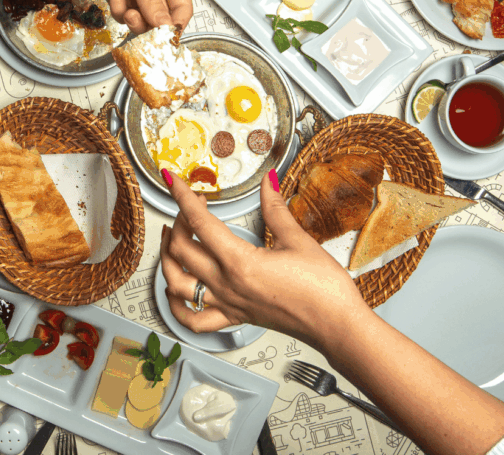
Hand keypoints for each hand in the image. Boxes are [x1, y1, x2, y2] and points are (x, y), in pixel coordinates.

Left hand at [60, 0, 191, 33]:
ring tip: (123, 2)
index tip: (164, 35)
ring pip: (140, 23)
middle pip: (160, 22)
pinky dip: (117, 8)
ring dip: (130, 17)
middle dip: (149, 25)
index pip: (182, 11)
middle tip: (137, 19)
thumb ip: (152, 2)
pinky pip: (122, 16)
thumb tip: (165, 27)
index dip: (175, 25)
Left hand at [160, 170, 368, 348]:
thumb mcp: (299, 240)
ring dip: (166, 259)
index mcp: (240, 262)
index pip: (199, 222)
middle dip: (178, 221)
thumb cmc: (324, 290)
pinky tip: (173, 291)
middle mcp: (227, 284)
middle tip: (189, 205)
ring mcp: (228, 303)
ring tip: (170, 240)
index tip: (171, 180)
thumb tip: (268, 182)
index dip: (181, 196)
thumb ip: (276, 209)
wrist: (337, 325)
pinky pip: (193, 319)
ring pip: (176, 284)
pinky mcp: (235, 317)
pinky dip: (175, 306)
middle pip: (181, 249)